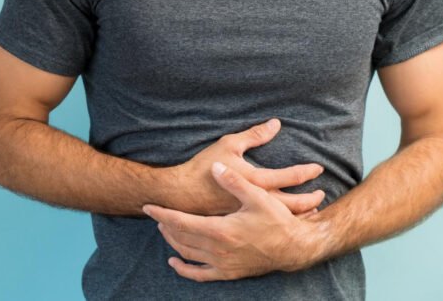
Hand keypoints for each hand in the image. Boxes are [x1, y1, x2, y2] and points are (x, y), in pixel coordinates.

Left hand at [144, 161, 326, 281]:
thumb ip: (234, 181)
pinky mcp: (229, 273)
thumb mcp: (257, 196)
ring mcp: (222, 263)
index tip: (148, 206)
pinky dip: (184, 269)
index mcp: (221, 230)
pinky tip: (175, 262)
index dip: (162, 213)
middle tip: (155, 213)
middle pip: (180, 237)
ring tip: (164, 228)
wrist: (294, 248)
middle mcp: (218, 250)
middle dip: (165, 225)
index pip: (181, 222)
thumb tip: (216, 168)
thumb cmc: (277, 221)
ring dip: (172, 241)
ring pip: (187, 254)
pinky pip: (200, 274)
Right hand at [167, 118, 323, 215]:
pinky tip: (287, 222)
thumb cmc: (204, 167)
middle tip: (322, 195)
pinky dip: (282, 222)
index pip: (290, 176)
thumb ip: (254, 135)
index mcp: (255, 179)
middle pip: (292, 203)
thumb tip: (275, 124)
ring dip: (299, 213)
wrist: (181, 194)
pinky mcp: (241, 221)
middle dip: (310, 199)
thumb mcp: (229, 144)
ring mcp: (249, 213)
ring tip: (311, 211)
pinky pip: (268, 224)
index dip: (306, 172)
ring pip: (282, 217)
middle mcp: (256, 199)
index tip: (318, 168)